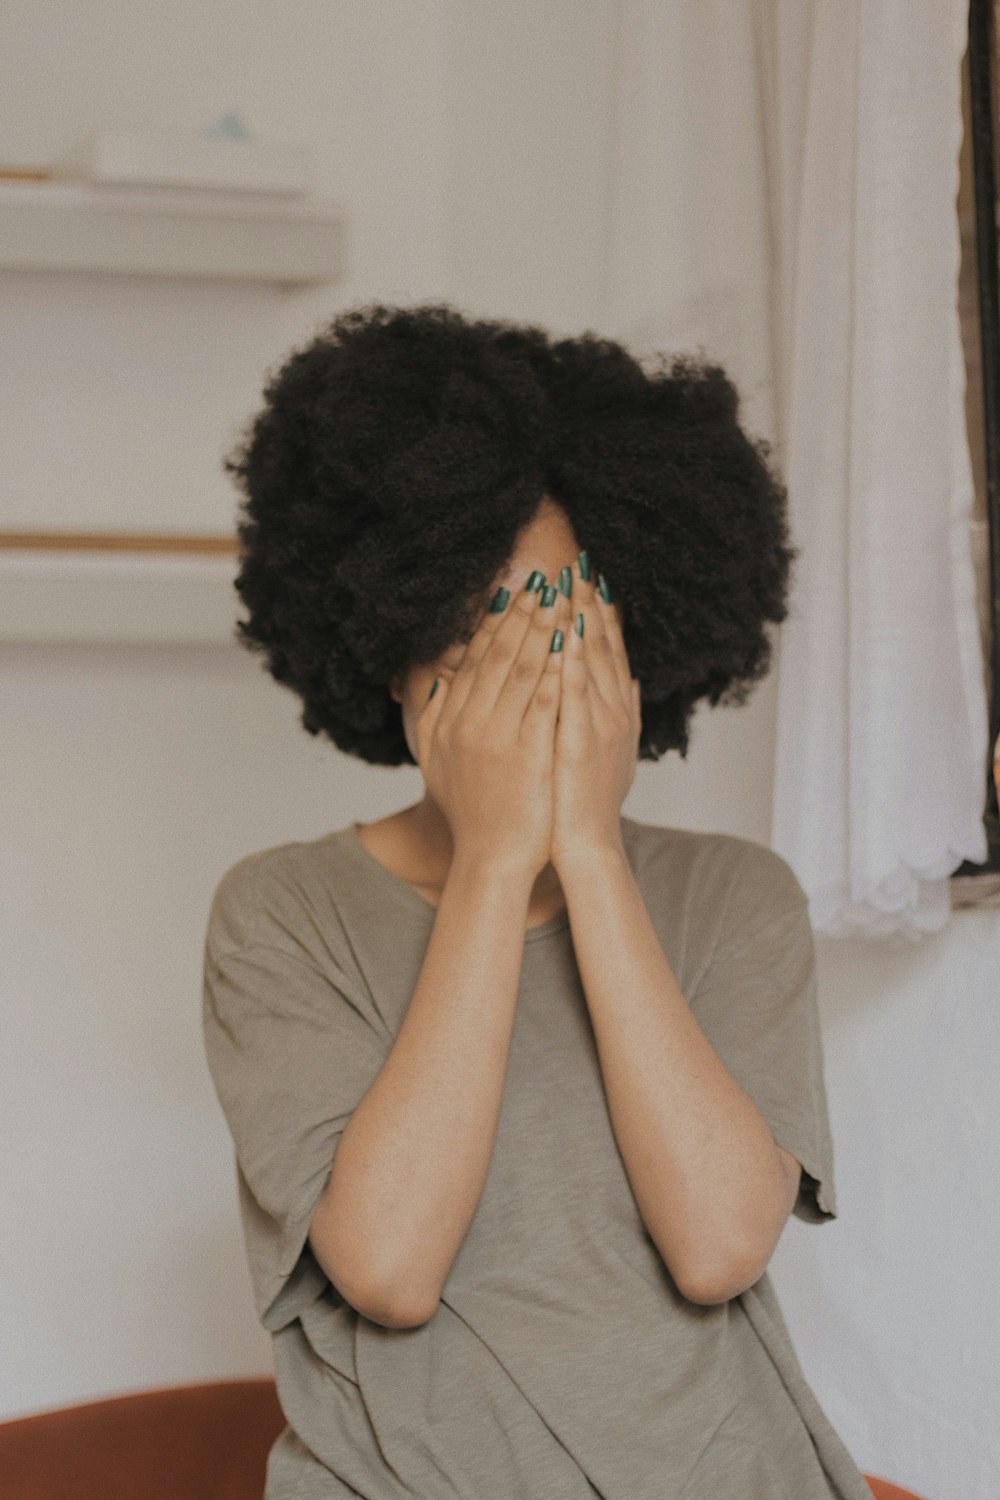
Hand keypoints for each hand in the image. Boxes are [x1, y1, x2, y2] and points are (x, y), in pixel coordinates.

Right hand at [415, 574, 563, 879]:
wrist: (491, 858)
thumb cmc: (471, 812)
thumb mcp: (437, 760)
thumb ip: (435, 717)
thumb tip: (440, 677)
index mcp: (453, 720)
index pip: (476, 659)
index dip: (496, 622)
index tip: (513, 592)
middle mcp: (471, 722)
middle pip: (499, 654)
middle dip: (523, 613)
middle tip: (543, 581)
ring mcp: (499, 737)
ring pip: (522, 669)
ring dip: (542, 629)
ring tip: (560, 598)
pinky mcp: (528, 753)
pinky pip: (544, 701)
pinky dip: (556, 669)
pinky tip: (570, 644)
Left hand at [550, 556, 640, 869]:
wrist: (584, 845)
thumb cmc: (585, 803)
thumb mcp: (609, 752)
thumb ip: (618, 713)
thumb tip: (629, 680)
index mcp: (616, 711)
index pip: (607, 651)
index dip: (600, 613)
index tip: (589, 579)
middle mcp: (615, 712)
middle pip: (602, 647)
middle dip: (589, 603)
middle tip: (579, 564)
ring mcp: (601, 725)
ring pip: (591, 661)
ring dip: (581, 619)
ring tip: (570, 582)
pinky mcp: (582, 742)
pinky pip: (576, 693)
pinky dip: (573, 660)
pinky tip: (565, 631)